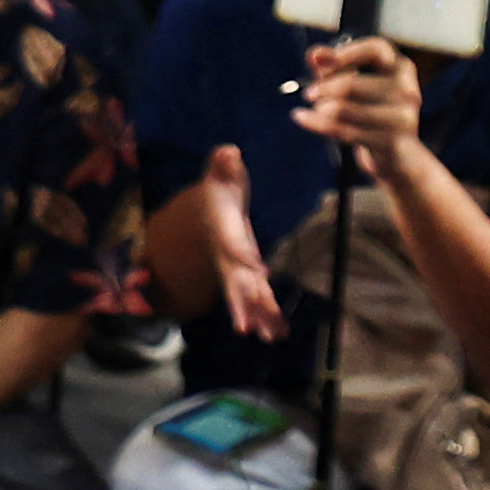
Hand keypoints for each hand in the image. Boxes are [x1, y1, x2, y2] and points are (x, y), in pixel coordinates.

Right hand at [197, 144, 287, 341]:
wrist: (209, 206)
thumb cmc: (218, 186)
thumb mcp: (221, 171)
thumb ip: (223, 163)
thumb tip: (229, 151)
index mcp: (223, 229)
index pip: (233, 245)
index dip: (245, 257)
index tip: (260, 271)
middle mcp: (228, 254)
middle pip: (235, 282)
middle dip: (242, 305)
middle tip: (246, 328)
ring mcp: (237, 267)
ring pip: (248, 296)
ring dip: (259, 316)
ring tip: (271, 338)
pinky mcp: (248, 273)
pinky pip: (258, 297)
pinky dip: (268, 313)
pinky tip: (280, 332)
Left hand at [297, 33, 425, 169]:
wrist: (396, 151)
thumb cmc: (370, 106)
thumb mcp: (349, 79)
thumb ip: (331, 63)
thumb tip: (315, 55)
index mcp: (400, 66)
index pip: (376, 49)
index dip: (345, 53)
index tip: (318, 61)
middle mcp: (407, 88)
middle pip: (353, 84)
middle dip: (324, 88)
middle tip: (309, 93)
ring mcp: (403, 116)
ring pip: (345, 110)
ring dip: (322, 109)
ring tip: (315, 108)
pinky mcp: (393, 141)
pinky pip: (345, 131)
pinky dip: (318, 124)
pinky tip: (302, 117)